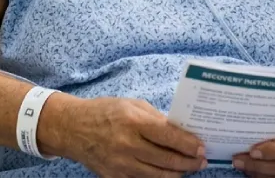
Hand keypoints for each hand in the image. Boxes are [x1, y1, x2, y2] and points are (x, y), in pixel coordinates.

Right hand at [54, 97, 206, 177]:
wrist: (72, 128)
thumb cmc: (105, 111)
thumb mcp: (132, 105)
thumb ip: (156, 118)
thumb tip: (180, 132)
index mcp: (133, 122)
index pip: (168, 136)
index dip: (188, 144)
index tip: (201, 147)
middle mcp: (127, 145)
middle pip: (166, 160)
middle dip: (188, 162)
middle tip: (201, 161)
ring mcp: (120, 165)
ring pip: (157, 176)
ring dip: (177, 173)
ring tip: (188, 168)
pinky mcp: (114, 177)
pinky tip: (168, 173)